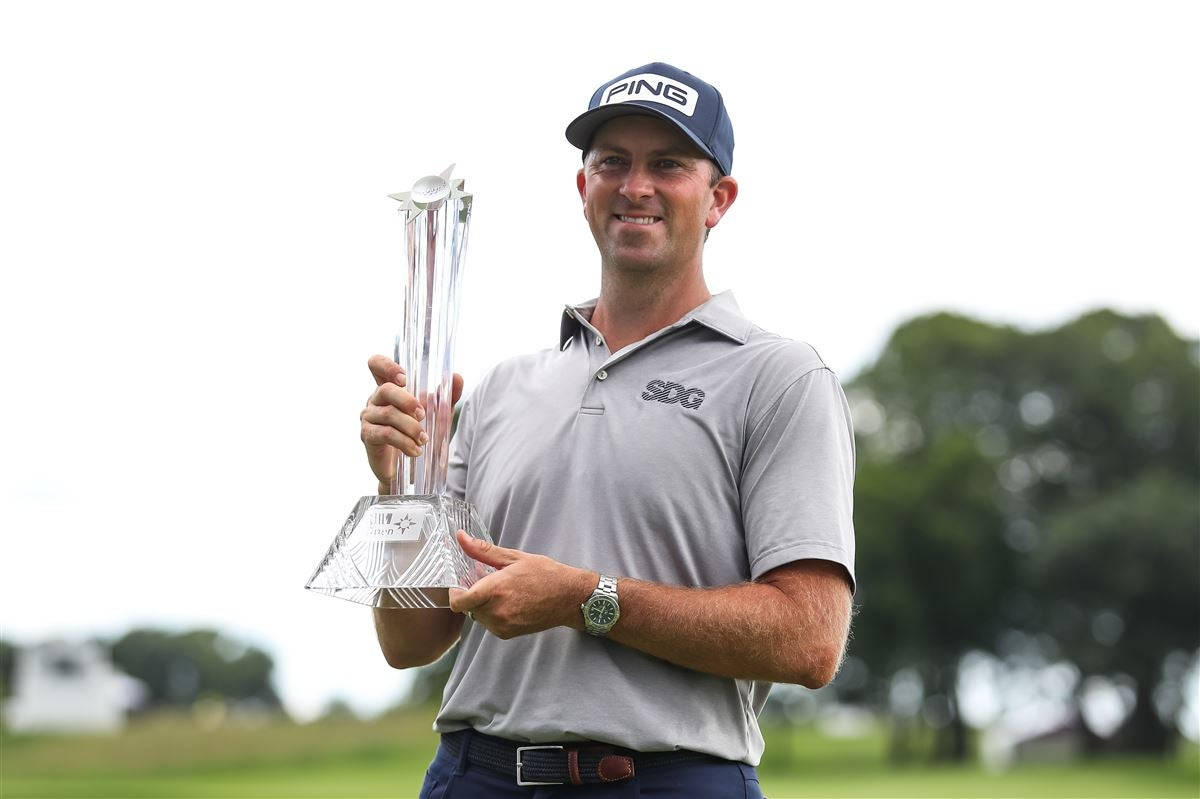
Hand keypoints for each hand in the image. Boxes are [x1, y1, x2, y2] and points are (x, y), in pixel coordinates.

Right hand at [360, 355, 462, 489]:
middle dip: (408, 401)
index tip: (404, 378)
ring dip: (411, 427)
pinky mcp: (367, 436)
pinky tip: (415, 450)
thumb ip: (447, 396)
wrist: (406, 468)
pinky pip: (385, 434)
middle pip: (386, 390)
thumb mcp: (436, 414)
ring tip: (424, 440)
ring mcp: (368, 417)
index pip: (376, 365)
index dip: (387, 366)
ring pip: (389, 414)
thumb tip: (457, 377)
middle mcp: (375, 399)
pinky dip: (404, 442)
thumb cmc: (417, 433)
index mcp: (389, 388)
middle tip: (423, 415)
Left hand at [448, 530, 594, 639]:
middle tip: (486, 582)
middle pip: (467, 607)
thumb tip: (460, 538)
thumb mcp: (513, 557)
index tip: (460, 583)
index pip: (459, 601)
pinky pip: (489, 624)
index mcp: (495, 590)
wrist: (569, 597)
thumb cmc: (544, 574)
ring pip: (477, 616)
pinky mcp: (507, 634)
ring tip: (501, 592)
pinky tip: (508, 602)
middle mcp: (496, 611)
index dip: (454, 592)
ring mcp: (502, 625)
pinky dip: (492, 614)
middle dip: (472, 595)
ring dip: (482, 605)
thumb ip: (483, 550)